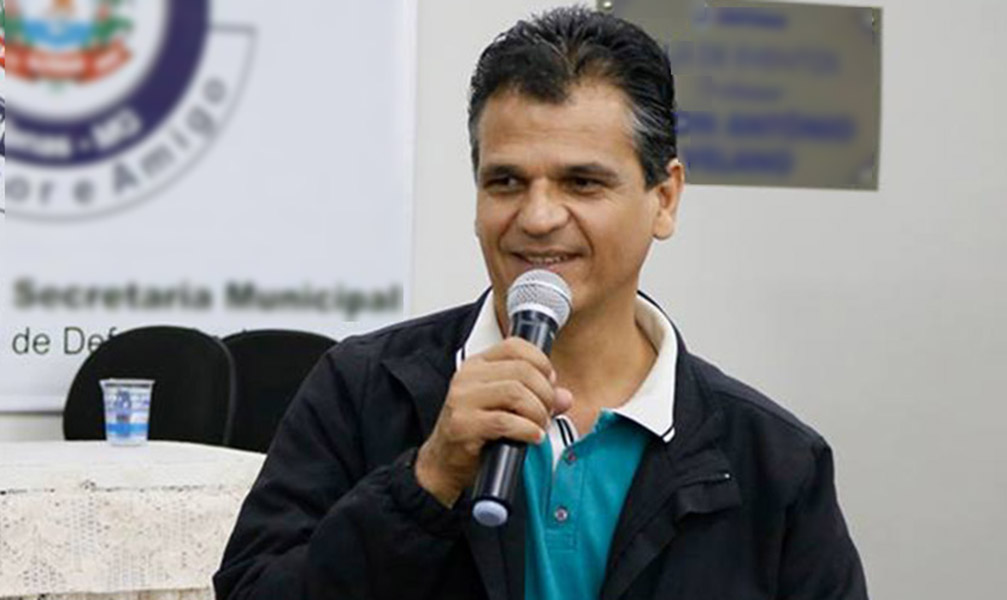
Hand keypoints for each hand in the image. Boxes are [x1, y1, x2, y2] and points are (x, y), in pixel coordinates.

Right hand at [415, 337, 573, 506]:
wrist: (443, 463)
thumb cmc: (474, 433)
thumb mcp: (505, 407)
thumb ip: (536, 398)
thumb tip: (564, 397)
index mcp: (477, 365)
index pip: (515, 346)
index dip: (541, 362)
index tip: (550, 382)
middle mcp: (467, 377)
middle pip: (522, 371)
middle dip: (544, 394)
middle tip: (547, 412)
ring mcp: (462, 399)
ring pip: (516, 392)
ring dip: (537, 412)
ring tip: (539, 426)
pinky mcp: (463, 424)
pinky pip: (505, 421)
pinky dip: (527, 429)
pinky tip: (532, 437)